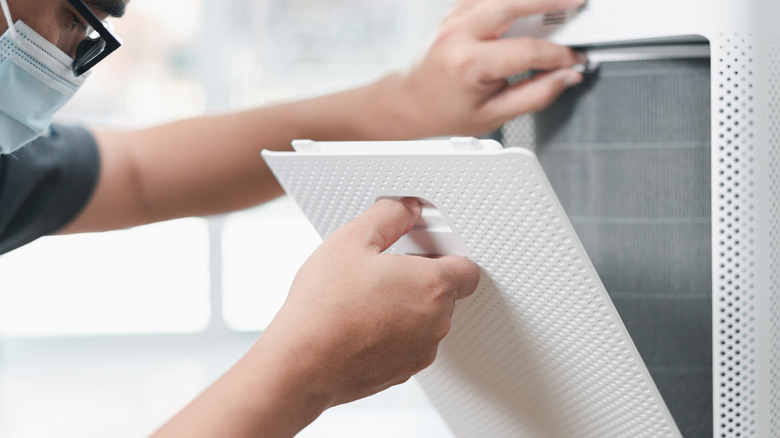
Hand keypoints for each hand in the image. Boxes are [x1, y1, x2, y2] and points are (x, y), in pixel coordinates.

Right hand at [151, 199, 479, 437]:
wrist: (301, 364)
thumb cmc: (324, 308)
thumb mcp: (352, 239)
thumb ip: (388, 215)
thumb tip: (406, 209)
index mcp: (433, 286)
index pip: (467, 268)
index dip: (445, 255)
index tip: (422, 250)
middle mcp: (436, 323)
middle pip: (445, 294)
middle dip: (419, 280)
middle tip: (381, 271)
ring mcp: (421, 352)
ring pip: (426, 320)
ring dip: (406, 308)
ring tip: (365, 299)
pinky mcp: (403, 372)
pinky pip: (408, 344)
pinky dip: (392, 334)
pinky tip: (360, 324)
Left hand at [393, 0, 585, 136]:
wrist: (410, 102)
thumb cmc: (445, 112)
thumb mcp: (493, 116)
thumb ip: (535, 95)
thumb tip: (567, 76)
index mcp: (469, 63)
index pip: (527, 51)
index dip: (558, 55)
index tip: (574, 60)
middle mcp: (459, 34)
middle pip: (512, 3)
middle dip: (550, 1)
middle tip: (577, 3)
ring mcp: (454, 19)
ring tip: (558, 0)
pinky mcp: (454, 12)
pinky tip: (526, 2)